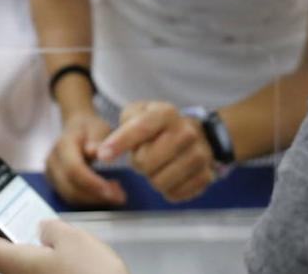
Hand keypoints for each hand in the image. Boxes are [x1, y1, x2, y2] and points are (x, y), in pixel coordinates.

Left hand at [0, 221, 128, 273]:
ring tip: (69, 250)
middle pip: (8, 261)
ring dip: (42, 259)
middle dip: (23, 243)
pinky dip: (55, 271)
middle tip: (45, 231)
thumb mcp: (73, 238)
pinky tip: (78, 268)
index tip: (4, 219)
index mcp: (19, 265)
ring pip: (29, 272)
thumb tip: (43, 230)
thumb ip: (52, 229)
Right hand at [45, 111, 126, 205]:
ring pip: (71, 196)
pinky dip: (89, 199)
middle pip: (70, 187)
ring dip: (94, 200)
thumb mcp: (99, 129)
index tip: (113, 191)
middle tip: (120, 196)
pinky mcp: (56, 183)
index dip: (92, 183)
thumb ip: (98, 141)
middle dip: (96, 196)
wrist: (76, 126)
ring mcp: (51, 173)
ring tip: (116, 194)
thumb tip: (96, 152)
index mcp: (63, 145)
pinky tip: (106, 194)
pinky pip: (71, 196)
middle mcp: (53, 161)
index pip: (74, 169)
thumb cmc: (90, 127)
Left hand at [97, 101, 214, 202]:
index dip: (120, 143)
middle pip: (146, 162)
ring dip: (153, 178)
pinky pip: (174, 194)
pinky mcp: (206, 176)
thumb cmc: (158, 126)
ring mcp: (199, 154)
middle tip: (146, 155)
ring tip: (159, 165)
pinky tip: (171, 175)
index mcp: (166, 113)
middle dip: (139, 163)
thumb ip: (120, 127)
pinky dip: (167, 189)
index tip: (103, 155)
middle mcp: (186, 132)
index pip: (140, 129)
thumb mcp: (139, 114)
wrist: (197, 134)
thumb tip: (102, 151)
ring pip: (159, 182)